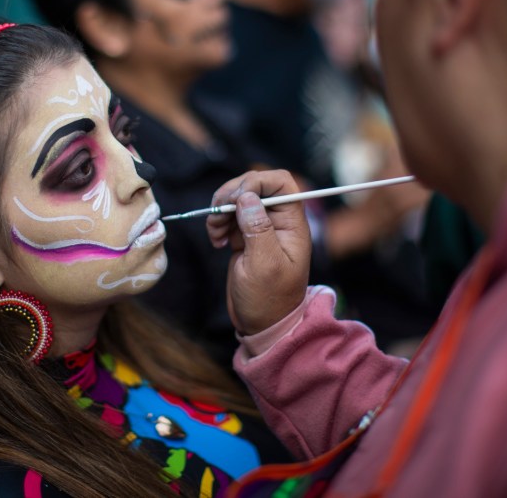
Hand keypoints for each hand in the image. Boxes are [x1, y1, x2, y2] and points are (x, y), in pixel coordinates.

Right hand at [207, 170, 311, 335]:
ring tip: (214, 232)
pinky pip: (229, 217)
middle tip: (217, 213)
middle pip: (256, 186)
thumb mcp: (264, 265)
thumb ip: (257, 229)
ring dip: (221, 209)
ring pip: (239, 199)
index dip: (257, 182)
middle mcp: (278, 222)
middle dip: (232, 194)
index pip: (281, 183)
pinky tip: (216, 241)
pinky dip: (217, 222)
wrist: (261, 325)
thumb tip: (247, 198)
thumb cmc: (269, 300)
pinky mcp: (245, 237)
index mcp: (292, 225)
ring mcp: (260, 228)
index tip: (235, 198)